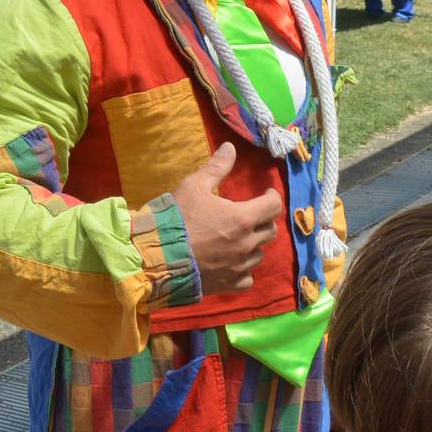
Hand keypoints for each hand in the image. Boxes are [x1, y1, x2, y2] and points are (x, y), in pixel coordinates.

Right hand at [172, 143, 281, 294]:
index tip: (265, 193)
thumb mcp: (194, 186)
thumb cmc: (176, 218)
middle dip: (263, 219)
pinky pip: (247, 278)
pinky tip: (232, 263)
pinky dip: (243, 269)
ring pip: (259, 254)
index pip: (273, 206)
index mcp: (243, 218)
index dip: (272, 197)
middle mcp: (247, 244)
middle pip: (270, 230)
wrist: (157, 257)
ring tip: (237, 238)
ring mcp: (239, 266)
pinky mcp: (229, 284)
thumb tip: (230, 147)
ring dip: (252, 244)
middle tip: (249, 214)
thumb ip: (216, 167)